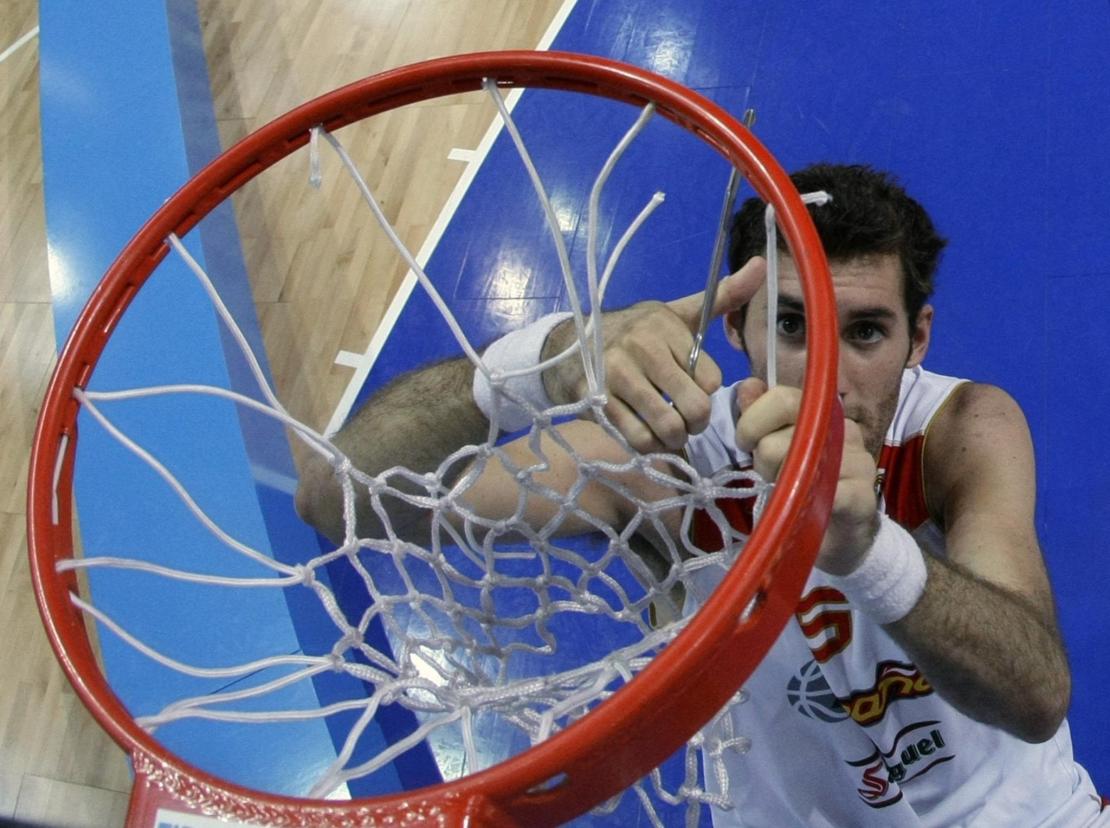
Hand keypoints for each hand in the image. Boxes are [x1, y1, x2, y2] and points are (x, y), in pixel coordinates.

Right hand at [542, 257, 766, 452]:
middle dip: (696, 423)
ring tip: (669, 431)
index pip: (709, 379)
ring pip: (667, 426)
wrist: (571, 345)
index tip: (695, 391)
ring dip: (674, 438)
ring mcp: (617, 375)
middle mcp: (642, 347)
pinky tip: (647, 435)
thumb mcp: (679, 313)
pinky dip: (649, 445)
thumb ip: (723, 296)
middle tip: (688, 421)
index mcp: (666, 326)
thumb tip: (762, 265)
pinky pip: (637, 438)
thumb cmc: (637, 332)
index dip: (706, 392)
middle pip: (694, 406)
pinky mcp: (597, 400)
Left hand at [736, 378, 879, 573]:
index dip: (753, 420)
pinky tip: (803, 506)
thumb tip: (748, 385)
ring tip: (787, 492)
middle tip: (769, 474)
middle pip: (781, 433)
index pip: (782, 397)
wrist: (841, 536)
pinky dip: (805, 501)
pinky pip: (824, 491)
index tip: (746, 443)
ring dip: (780, 483)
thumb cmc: (804, 485)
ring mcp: (858, 462)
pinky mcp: (862, 496)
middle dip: (762, 457)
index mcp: (822, 412)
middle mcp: (844, 430)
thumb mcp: (775, 447)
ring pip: (796, 462)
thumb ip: (761, 415)